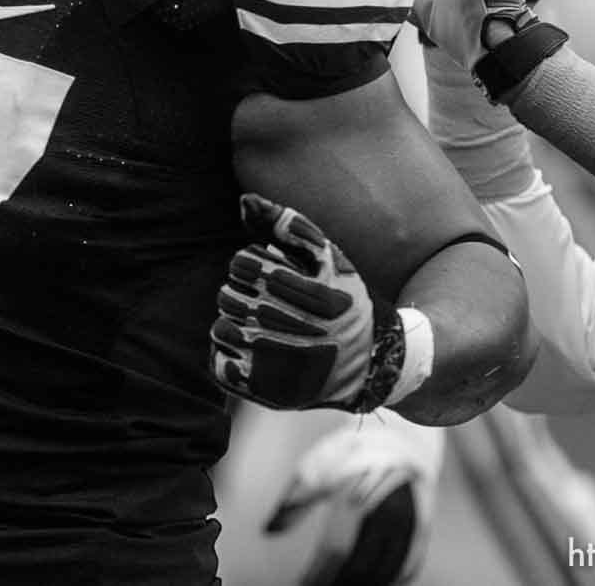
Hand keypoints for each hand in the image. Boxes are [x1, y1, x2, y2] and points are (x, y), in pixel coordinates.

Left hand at [212, 195, 399, 412]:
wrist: (373, 363)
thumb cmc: (346, 300)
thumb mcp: (330, 257)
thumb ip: (289, 225)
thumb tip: (244, 201)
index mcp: (312, 294)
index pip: (245, 265)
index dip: (248, 264)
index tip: (264, 272)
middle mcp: (298, 331)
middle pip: (229, 296)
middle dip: (238, 291)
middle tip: (258, 298)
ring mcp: (283, 366)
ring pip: (222, 329)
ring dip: (230, 320)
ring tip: (252, 321)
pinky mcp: (269, 392)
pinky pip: (222, 366)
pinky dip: (227, 354)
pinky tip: (248, 348)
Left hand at [268, 422, 437, 585]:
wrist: (402, 434)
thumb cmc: (351, 451)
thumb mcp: (317, 464)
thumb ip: (294, 499)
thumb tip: (268, 531)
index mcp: (357, 491)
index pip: (335, 548)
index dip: (318, 572)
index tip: (301, 584)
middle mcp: (387, 507)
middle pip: (362, 565)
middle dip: (338, 582)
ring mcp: (410, 518)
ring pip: (387, 569)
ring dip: (364, 583)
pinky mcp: (424, 527)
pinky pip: (409, 564)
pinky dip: (390, 578)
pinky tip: (372, 583)